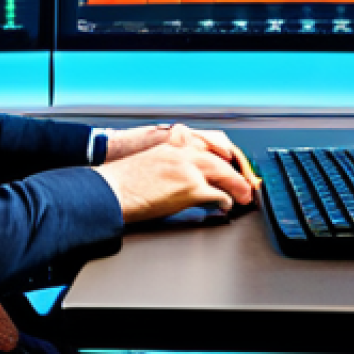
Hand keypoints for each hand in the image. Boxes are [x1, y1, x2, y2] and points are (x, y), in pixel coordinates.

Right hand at [106, 123, 259, 189]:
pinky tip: (226, 206)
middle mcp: (181, 154)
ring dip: (237, 185)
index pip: (205, 147)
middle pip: (218, 159)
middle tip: (243, 184)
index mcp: (170, 147)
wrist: (110, 190)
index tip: (229, 164)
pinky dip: (226, 200)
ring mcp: (187, 170)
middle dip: (234, 172)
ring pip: (223, 173)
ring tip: (243, 195)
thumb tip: (178, 180)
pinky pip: (217, 194)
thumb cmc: (121, 182)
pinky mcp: (189, 189)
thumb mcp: (148, 163)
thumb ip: (167, 165)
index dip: (222, 157)